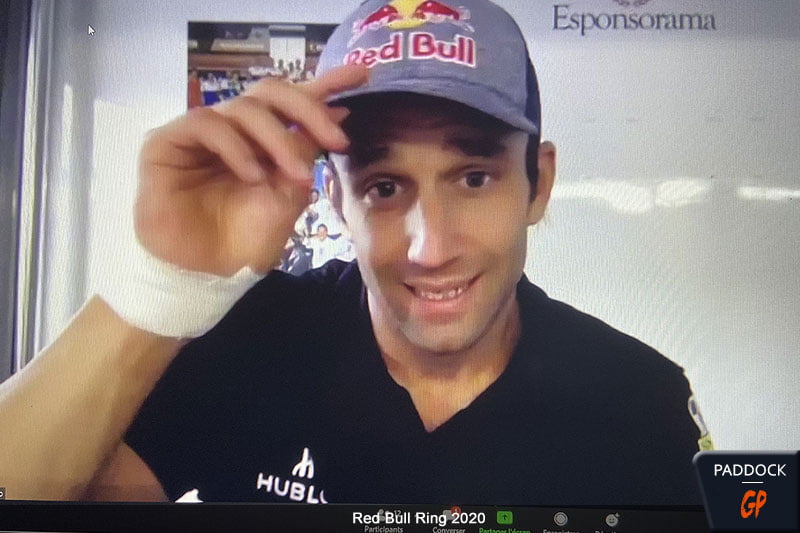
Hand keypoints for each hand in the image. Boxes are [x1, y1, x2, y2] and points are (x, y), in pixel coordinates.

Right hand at [134, 65, 367, 274]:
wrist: (208, 275)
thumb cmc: (246, 239)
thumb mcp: (290, 194)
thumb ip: (306, 151)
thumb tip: (338, 110)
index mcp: (262, 139)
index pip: (291, 101)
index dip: (324, 85)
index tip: (362, 73)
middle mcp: (232, 129)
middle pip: (268, 91)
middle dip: (308, 109)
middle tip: (335, 137)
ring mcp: (199, 134)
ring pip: (242, 107)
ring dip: (276, 139)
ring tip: (296, 175)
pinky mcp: (166, 142)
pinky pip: (205, 124)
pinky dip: (235, 147)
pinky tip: (252, 175)